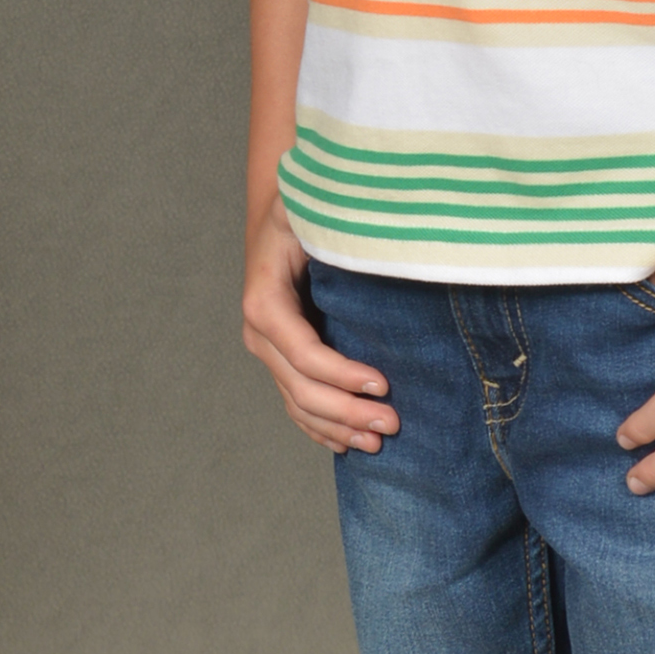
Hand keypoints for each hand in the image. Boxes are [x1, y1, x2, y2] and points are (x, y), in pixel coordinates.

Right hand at [241, 198, 398, 455]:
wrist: (279, 217)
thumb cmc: (300, 211)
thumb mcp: (308, 209)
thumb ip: (330, 224)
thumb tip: (373, 237)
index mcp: (265, 301)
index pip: (303, 352)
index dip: (341, 374)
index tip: (383, 384)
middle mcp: (261, 333)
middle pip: (302, 388)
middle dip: (347, 411)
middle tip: (392, 422)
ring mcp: (269, 351)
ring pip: (299, 404)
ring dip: (337, 427)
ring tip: (378, 442)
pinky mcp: (281, 360)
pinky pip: (296, 403)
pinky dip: (319, 428)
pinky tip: (345, 444)